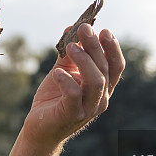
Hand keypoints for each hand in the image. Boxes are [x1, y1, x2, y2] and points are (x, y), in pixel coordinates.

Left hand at [23, 24, 124, 147]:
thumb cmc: (53, 99)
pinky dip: (66, 81)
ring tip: (70, 47)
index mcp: (103, 87)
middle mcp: (100, 99)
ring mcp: (88, 109)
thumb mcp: (63, 72)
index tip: (104, 30)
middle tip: (84, 29)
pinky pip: (74, 95)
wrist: (39, 127)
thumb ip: (68, 54)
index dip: (112, 47)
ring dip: (84, 61)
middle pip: (105, 69)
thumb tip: (71, 27)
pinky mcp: (72, 115)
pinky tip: (56, 73)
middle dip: (95, 46)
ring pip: (96, 81)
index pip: (116, 66)